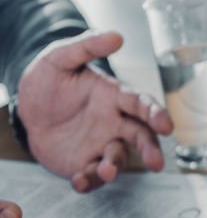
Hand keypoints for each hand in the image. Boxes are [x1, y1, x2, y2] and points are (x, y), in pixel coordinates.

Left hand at [17, 31, 173, 192]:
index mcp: (114, 98)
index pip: (141, 105)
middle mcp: (115, 124)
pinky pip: (92, 176)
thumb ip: (86, 47)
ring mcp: (101, 145)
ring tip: (107, 171)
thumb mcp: (59, 59)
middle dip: (150, 150)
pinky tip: (80, 181)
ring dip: (115, 167)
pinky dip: (89, 181)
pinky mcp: (85, 164)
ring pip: (117, 159)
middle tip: (156, 163)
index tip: (166, 126)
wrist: (28, 112)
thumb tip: (117, 36)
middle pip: (140, 137)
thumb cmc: (48, 82)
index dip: (155, 115)